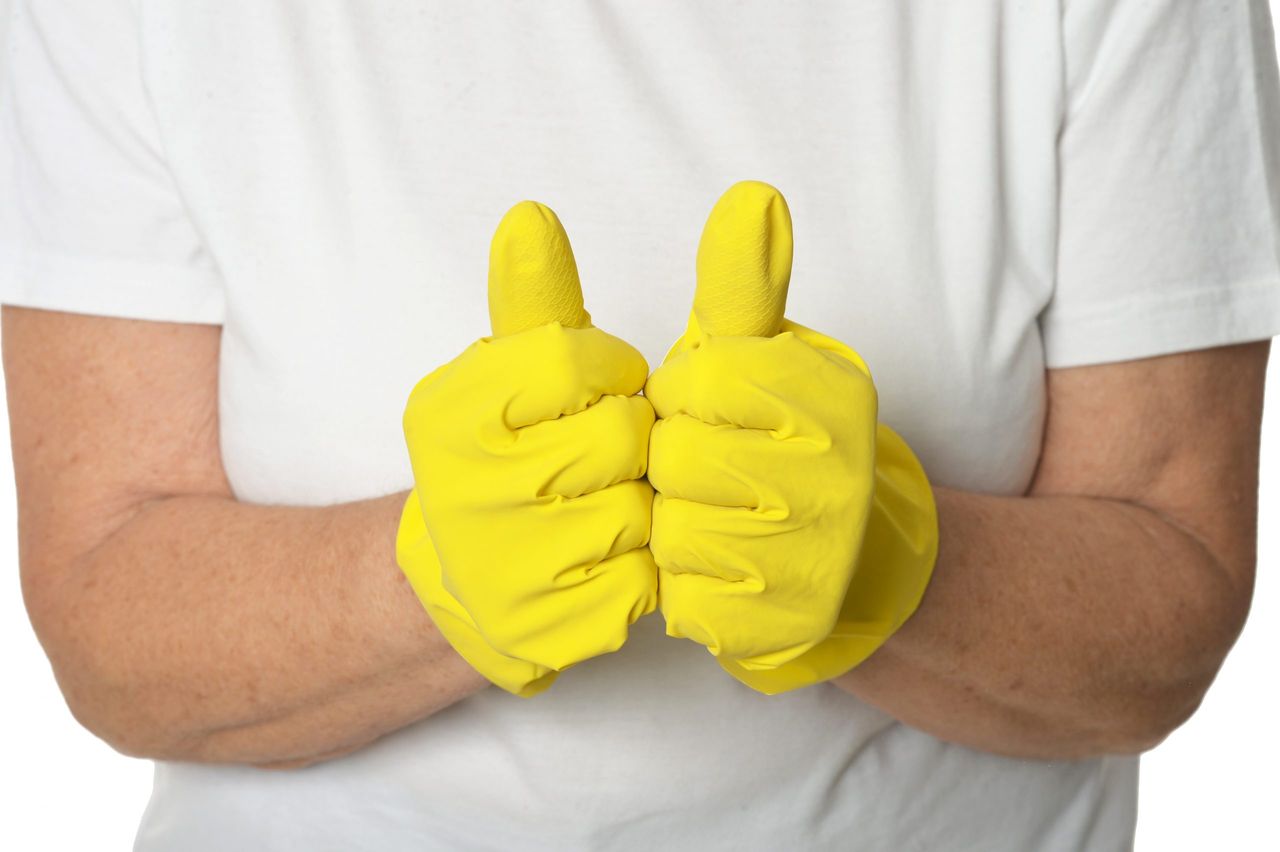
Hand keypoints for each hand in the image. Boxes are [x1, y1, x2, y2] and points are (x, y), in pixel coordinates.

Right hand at [396, 201, 657, 696]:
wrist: (467, 577)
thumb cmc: (509, 450)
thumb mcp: (510, 365)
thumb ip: (533, 293)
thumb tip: (530, 216)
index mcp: (450, 413)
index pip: (582, 361)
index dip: (608, 373)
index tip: (593, 390)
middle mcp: (462, 493)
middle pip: (621, 439)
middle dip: (627, 441)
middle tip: (597, 456)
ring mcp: (501, 571)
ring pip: (640, 515)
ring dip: (638, 505)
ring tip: (597, 506)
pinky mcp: (545, 632)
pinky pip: (644, 587)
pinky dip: (638, 570)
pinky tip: (602, 562)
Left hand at [646, 181, 938, 694]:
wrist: (845, 554)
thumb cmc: (773, 436)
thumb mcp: (758, 350)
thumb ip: (745, 280)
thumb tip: (752, 195)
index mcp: (832, 394)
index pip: (696, 383)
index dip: (681, 398)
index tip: (706, 406)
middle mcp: (841, 475)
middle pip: (679, 459)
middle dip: (674, 463)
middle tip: (709, 466)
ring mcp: (822, 556)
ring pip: (676, 533)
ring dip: (676, 524)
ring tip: (714, 515)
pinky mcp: (793, 622)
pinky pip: (686, 599)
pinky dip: (686, 585)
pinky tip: (720, 568)